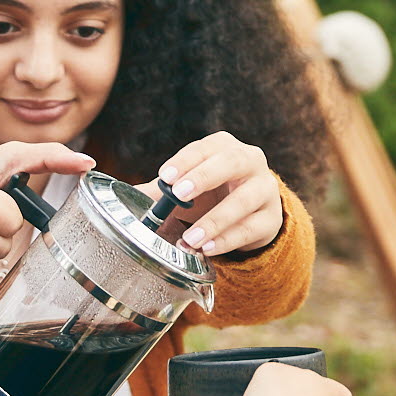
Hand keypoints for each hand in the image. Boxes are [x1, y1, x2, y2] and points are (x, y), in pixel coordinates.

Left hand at [151, 131, 282, 256]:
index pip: (207, 147)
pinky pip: (250, 229)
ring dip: (215, 220)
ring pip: (244, 200)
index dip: (186, 161)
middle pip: (232, 162)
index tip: (166, 177)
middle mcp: (251, 161)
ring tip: (190, 237)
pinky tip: (207, 248)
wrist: (251, 216)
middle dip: (204, 176)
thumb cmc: (215, 194)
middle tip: (180, 194)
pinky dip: (227, 240)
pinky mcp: (271, 219)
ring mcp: (266, 189)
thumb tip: (125, 197)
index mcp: (226, 147)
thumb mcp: (189, 189)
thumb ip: (160, 191)